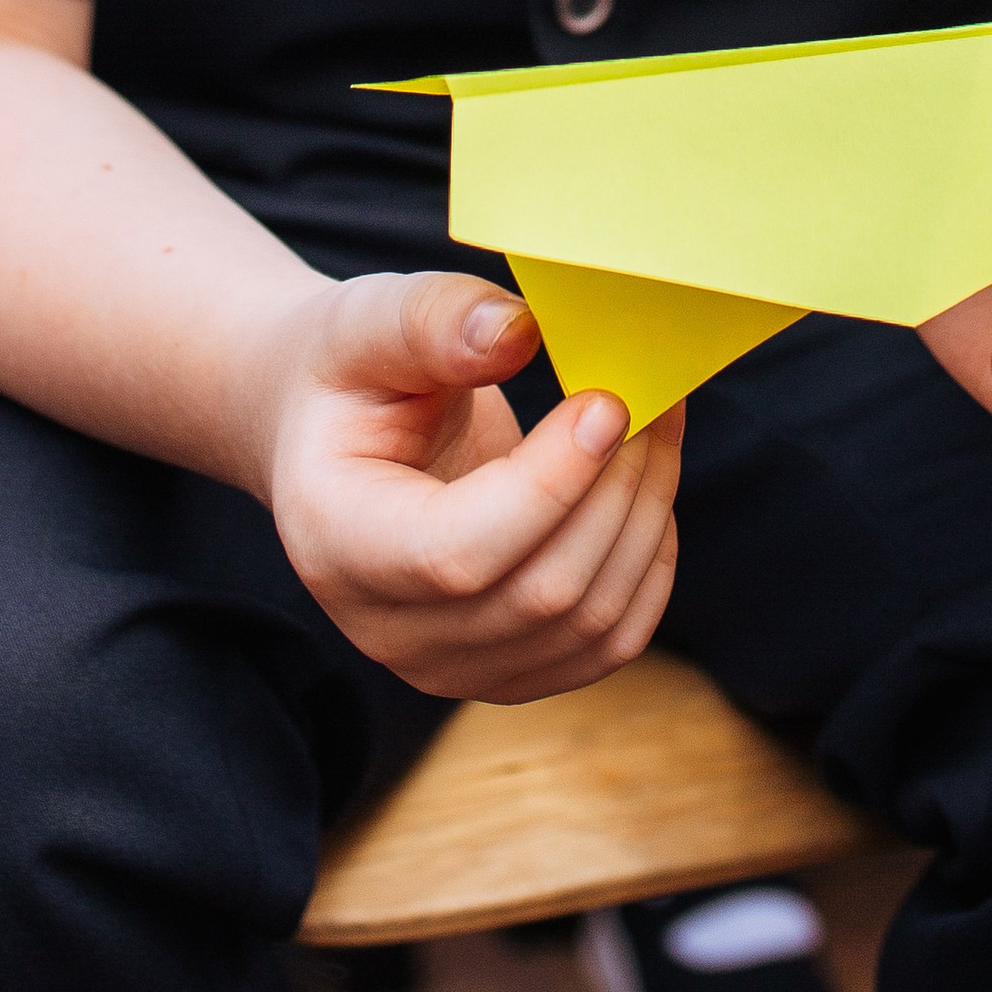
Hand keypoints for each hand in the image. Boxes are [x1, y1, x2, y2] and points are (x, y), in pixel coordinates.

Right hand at [262, 268, 682, 698]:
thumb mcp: (366, 322)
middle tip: (649, 394)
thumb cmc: (352, 375)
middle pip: (541, 593)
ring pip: (590, 622)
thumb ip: (434, 320)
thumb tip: (516, 333)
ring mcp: (448, 665)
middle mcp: (385, 627)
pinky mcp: (508, 671)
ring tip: (656, 424)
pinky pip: (610, 643)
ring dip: (646, 515)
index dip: (549, 487)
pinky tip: (645, 489)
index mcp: (335, 541)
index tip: (606, 403)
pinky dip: (649, 564)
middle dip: (617, 488)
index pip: (456, 556)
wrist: (339, 436)